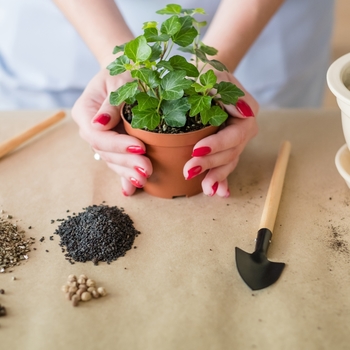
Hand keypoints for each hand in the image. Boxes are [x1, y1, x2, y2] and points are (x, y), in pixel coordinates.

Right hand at [71, 68, 152, 195]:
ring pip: (113, 161)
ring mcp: (103, 140)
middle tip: (147, 169)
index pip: (98, 136)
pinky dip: (125, 176)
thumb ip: (110, 103)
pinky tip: (131, 190)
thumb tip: (99, 124)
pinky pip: (118, 163)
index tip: (140, 147)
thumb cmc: (123, 72)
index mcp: (85, 113)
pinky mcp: (114, 145)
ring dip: (128, 172)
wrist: (125, 73)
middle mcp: (91, 130)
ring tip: (144, 180)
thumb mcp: (118, 80)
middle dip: (127, 162)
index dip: (118, 144)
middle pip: (106, 152)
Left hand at [183, 71, 258, 196]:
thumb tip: (244, 113)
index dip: (218, 144)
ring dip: (217, 176)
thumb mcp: (213, 74)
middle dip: (211, 163)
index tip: (196, 149)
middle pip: (231, 151)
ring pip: (228, 161)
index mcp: (246, 112)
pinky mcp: (224, 146)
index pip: (235, 133)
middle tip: (189, 170)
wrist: (204, 75)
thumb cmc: (206, 72)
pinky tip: (216, 191)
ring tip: (206, 189)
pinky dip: (221, 178)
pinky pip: (225, 164)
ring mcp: (235, 139)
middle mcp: (243, 128)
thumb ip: (225, 89)